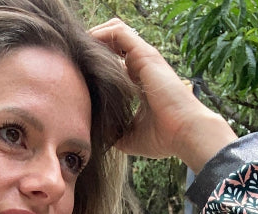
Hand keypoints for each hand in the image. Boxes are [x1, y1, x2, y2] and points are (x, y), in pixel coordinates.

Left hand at [90, 18, 236, 171]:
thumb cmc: (163, 138)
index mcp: (140, 81)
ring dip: (95, 36)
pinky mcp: (145, 55)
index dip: (97, 63)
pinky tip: (86, 45)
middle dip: (93, 45)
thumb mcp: (129, 137)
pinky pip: (119, 33)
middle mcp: (142, 66)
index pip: (117, 61)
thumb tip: (94, 133)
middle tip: (73, 57)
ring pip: (116, 32)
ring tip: (77, 48)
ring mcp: (145, 58)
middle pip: (115, 42)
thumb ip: (113, 130)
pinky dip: (101, 34)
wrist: (185, 133)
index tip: (78, 73)